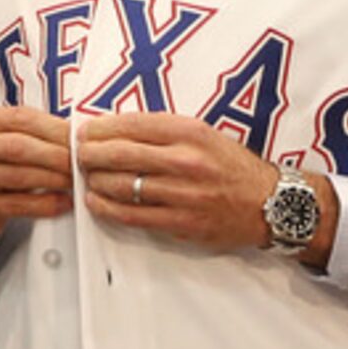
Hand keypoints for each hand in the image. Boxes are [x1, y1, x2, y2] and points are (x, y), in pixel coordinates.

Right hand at [0, 106, 73, 254]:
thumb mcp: (3, 141)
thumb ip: (32, 134)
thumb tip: (76, 134)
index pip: (20, 117)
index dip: (54, 128)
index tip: (78, 138)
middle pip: (18, 146)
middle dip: (55, 155)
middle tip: (80, 163)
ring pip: (16, 176)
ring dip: (52, 179)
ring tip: (73, 182)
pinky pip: (12, 205)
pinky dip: (42, 204)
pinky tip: (61, 202)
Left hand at [76, 112, 309, 254]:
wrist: (270, 203)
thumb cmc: (232, 165)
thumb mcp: (203, 134)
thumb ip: (164, 132)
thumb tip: (117, 130)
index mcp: (189, 132)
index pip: (131, 125)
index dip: (100, 128)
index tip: (85, 130)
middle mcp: (185, 160)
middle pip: (120, 154)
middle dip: (90, 154)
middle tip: (77, 154)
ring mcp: (182, 194)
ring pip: (122, 186)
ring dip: (95, 180)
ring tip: (85, 177)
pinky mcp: (181, 223)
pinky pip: (133, 215)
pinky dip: (107, 208)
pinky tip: (96, 201)